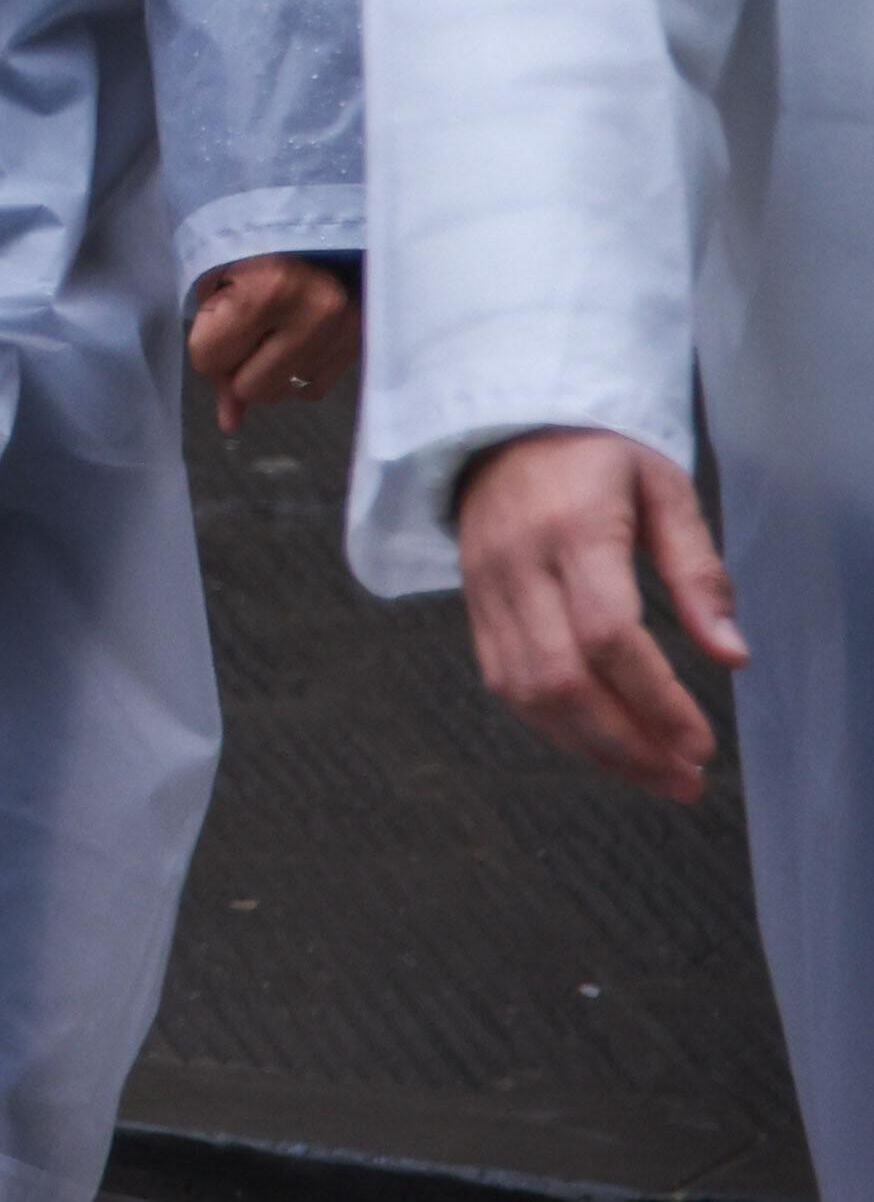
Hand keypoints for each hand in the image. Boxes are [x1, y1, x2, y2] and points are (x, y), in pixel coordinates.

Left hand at [189, 253, 359, 434]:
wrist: (324, 220)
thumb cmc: (258, 238)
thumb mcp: (217, 273)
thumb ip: (214, 344)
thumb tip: (229, 420)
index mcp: (268, 289)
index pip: (210, 358)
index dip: (206, 343)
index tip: (218, 317)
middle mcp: (315, 316)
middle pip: (251, 389)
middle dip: (236, 364)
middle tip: (244, 326)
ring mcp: (347, 333)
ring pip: (285, 394)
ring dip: (268, 370)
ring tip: (272, 325)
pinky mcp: (365, 343)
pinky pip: (315, 388)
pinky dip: (296, 370)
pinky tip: (296, 335)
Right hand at [455, 429, 750, 804]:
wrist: (499, 427)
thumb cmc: (593, 456)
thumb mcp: (663, 489)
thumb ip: (697, 569)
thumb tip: (730, 655)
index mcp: (572, 529)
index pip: (607, 633)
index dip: (655, 699)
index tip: (701, 742)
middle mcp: (517, 565)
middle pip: (562, 678)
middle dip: (627, 743)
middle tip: (683, 777)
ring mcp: (485, 589)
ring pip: (528, 692)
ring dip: (593, 747)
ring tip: (653, 774)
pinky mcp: (473, 607)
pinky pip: (506, 684)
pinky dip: (555, 727)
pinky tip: (603, 743)